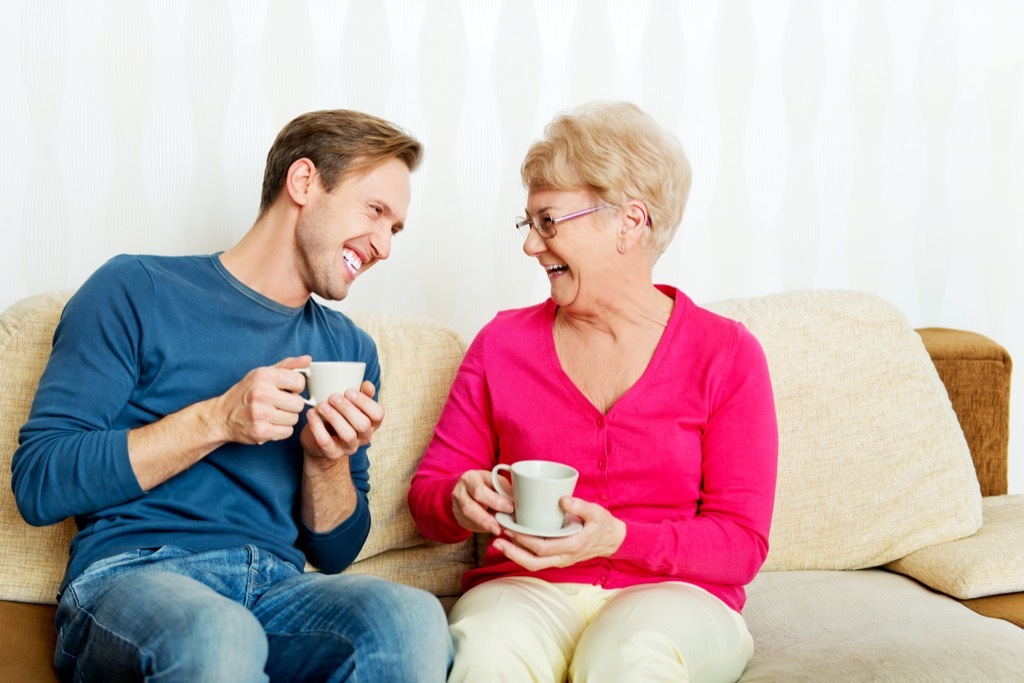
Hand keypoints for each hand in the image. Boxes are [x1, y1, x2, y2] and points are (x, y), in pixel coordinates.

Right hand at [214, 356, 310, 445]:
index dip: (296, 387)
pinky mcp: (261, 431)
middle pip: (299, 403)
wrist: (222, 416)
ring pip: (294, 419)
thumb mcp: (263, 374)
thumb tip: (308, 359)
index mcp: (263, 376)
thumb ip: (287, 366)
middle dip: (292, 405)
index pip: (299, 381)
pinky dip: (282, 430)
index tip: (287, 390)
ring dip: (287, 418)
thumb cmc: (246, 393)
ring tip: (274, 414)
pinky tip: (271, 424)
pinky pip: (287, 432)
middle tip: (280, 404)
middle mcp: (261, 394)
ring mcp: (260, 414)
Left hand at [300, 380, 383, 469]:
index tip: (349, 391)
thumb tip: (367, 385)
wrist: (319, 441)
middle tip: (333, 397)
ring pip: (348, 435)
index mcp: (371, 423)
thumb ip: (362, 394)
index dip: (365, 402)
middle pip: (363, 425)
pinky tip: (311, 413)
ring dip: (334, 417)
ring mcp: (349, 447)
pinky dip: (317, 426)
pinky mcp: (332, 453)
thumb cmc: (338, 417)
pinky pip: (326, 441)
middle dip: (348, 409)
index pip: (377, 414)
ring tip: (322, 405)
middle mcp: (363, 437)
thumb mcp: (351, 404)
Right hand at [451, 469, 513, 535]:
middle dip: (486, 519)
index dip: (495, 501)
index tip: (510, 508)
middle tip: (500, 527)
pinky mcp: (458, 517)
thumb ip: (503, 488)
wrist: (464, 487)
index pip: (480, 490)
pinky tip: (491, 528)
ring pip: (468, 519)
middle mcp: (460, 491)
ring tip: (497, 530)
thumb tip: (518, 501)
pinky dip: (482, 528)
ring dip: (484, 526)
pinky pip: (469, 525)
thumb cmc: (483, 482)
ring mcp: (456, 506)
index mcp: (471, 478)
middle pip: (470, 507)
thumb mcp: (493, 479)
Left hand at [492, 497, 625, 570]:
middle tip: (497, 540)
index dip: (524, 541)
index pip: (543, 547)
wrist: (612, 540)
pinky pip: (538, 561)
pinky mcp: (558, 558)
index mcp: (572, 546)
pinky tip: (512, 544)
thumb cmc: (603, 525)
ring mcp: (561, 560)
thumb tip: (562, 499)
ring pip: (534, 565)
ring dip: (515, 556)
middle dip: (513, 552)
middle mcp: (565, 557)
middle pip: (534, 562)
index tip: (511, 529)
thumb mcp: (597, 512)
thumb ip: (580, 506)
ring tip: (498, 544)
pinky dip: (523, 555)